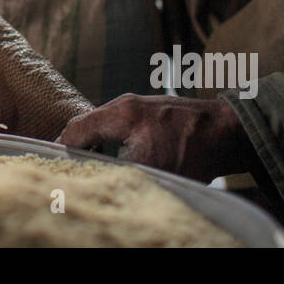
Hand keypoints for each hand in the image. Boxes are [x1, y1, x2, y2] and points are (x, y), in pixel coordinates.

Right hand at [57, 94, 255, 182]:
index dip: (60, 148)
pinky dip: (114, 141)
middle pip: (88, 125)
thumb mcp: (151, 167)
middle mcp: (126, 104)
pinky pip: (122, 125)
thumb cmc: (194, 148)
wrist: (230, 130)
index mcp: (120, 114)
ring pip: (105, 125)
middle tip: (71, 168)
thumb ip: (118, 170)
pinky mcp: (154, 111)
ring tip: (93, 167)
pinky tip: (121, 159)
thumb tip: (96, 179)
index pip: (76, 128)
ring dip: (97, 145)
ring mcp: (141, 105)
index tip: (53, 164)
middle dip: (77, 147)